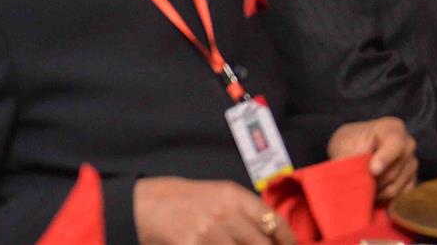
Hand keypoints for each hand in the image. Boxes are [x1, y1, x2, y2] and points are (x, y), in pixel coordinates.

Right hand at [133, 177, 293, 244]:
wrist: (149, 205)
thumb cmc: (189, 201)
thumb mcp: (222, 195)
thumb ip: (247, 211)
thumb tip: (272, 231)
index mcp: (236, 197)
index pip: (274, 221)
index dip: (287, 239)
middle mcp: (225, 213)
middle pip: (262, 244)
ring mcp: (209, 232)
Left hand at [327, 117, 418, 203]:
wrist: (356, 148)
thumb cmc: (350, 143)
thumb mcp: (343, 145)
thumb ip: (347, 160)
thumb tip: (348, 181)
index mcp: (392, 128)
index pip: (395, 142)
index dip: (385, 158)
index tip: (372, 171)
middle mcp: (407, 144)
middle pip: (393, 170)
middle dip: (373, 181)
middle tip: (356, 183)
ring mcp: (411, 163)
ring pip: (395, 187)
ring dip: (376, 192)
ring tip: (362, 187)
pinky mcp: (411, 180)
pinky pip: (399, 196)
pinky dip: (383, 199)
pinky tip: (372, 193)